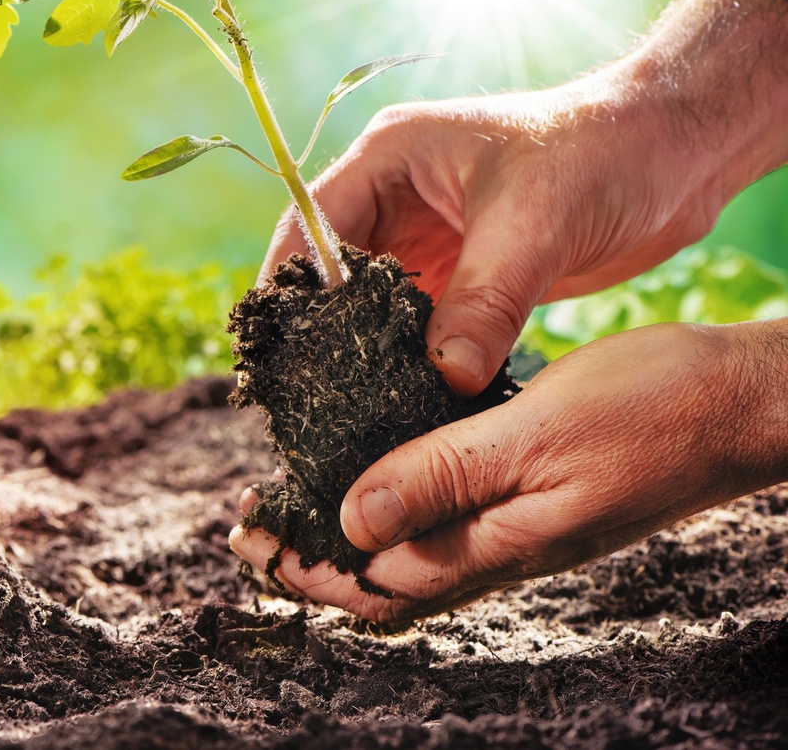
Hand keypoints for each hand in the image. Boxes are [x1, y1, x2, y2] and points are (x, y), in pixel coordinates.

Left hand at [230, 320, 787, 623]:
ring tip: (296, 504)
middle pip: (385, 578)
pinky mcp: (538, 497)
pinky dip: (399, 504)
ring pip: (416, 551)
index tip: (247, 538)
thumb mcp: (534, 434)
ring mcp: (522, 528)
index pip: (375, 583)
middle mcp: (503, 549)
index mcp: (496, 544)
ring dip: (349, 534)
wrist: (744, 403)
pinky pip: (451, 518)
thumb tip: (352, 523)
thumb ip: (442, 477)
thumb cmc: (653, 409)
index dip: (304, 567)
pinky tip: (382, 472)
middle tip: (250, 528)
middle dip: (312, 559)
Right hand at [264, 0, 787, 396]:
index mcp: (390, 158)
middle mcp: (395, 197)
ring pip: (369, 306)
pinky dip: (410, 361)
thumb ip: (485, 302)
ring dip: (364, 351)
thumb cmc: (602, 154)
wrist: (676, 155)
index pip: (310, 224)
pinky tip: (405, 401)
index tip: (282, 352)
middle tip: (308, 396)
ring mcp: (427, 239)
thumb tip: (444, 377)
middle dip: (319, 331)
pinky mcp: (460, 276)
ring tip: (350, 409)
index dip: (290, 288)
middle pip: (329, 273)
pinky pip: (416, 325)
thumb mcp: (535, 225)